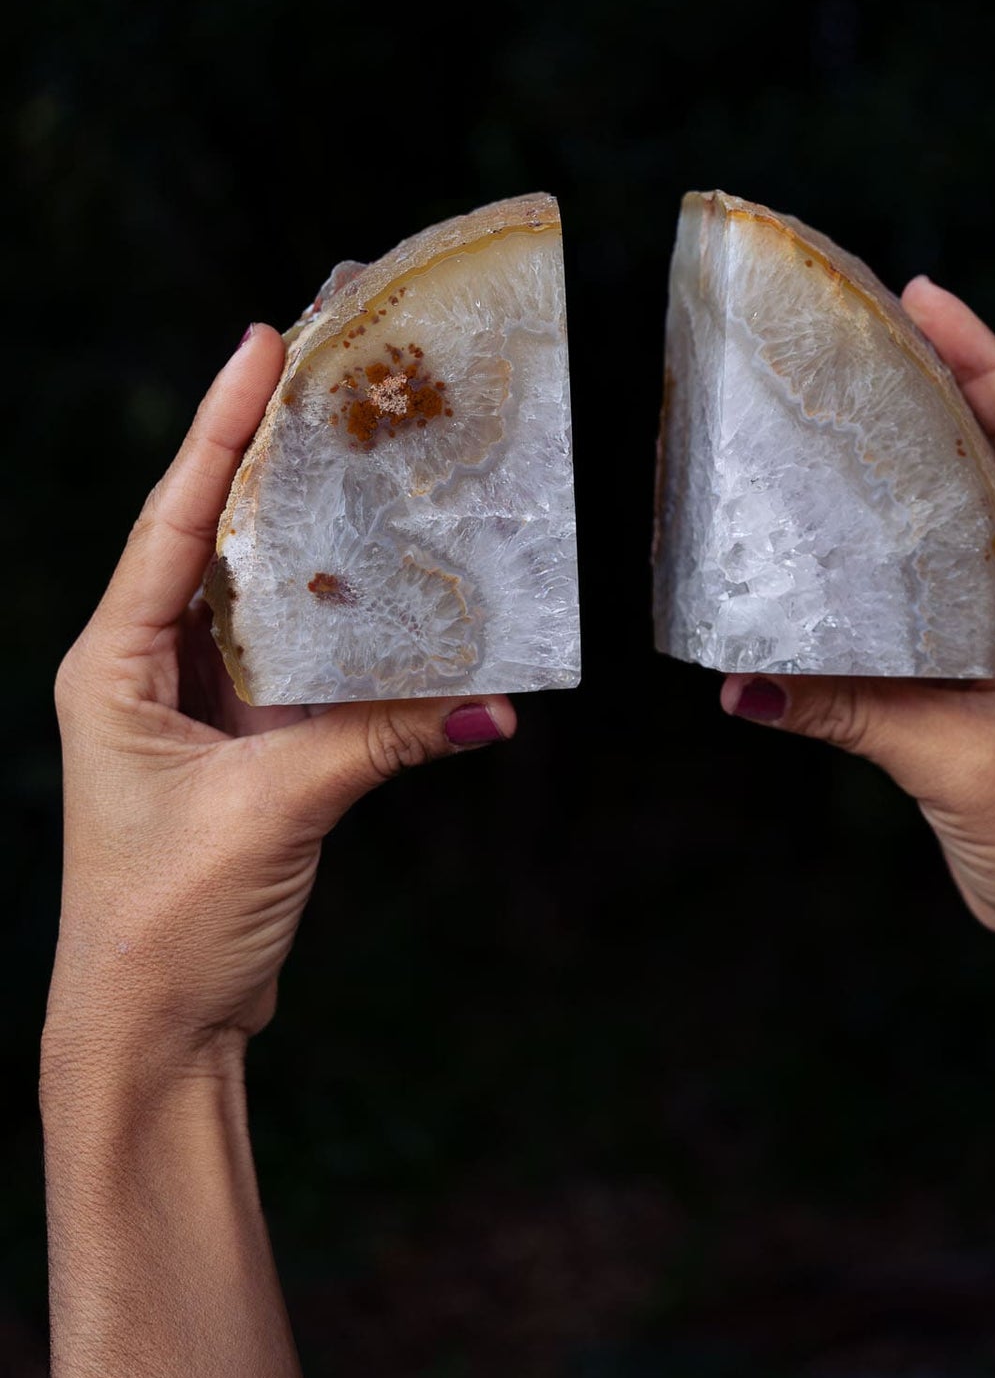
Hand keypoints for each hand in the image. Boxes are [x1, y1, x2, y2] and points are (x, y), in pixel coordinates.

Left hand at [46, 324, 515, 1075]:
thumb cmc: (165, 924)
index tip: (258, 344)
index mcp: (113, 664)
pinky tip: (394, 594)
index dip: (216, 428)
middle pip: (213, 537)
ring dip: (312, 541)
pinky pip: (296, 660)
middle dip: (264, 457)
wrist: (151, 1033)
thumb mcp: (273, 810)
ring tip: (366, 461)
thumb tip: (497, 700)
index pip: (172, 520)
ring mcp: (191, 705)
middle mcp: (143, 668)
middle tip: (323, 373)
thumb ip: (380, 740)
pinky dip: (345, 630)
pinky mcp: (239, 744)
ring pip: (260, 596)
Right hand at [721, 276, 994, 991]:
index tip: (926, 301)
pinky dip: (865, 547)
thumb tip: (745, 680)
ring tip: (832, 401)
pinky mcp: (957, 664)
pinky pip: (908, 582)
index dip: (985, 361)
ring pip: (946, 511)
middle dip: (934, 380)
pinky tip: (810, 534)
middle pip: (987, 453)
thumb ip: (854, 712)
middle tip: (860, 326)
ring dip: (901, 455)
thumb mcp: (959, 763)